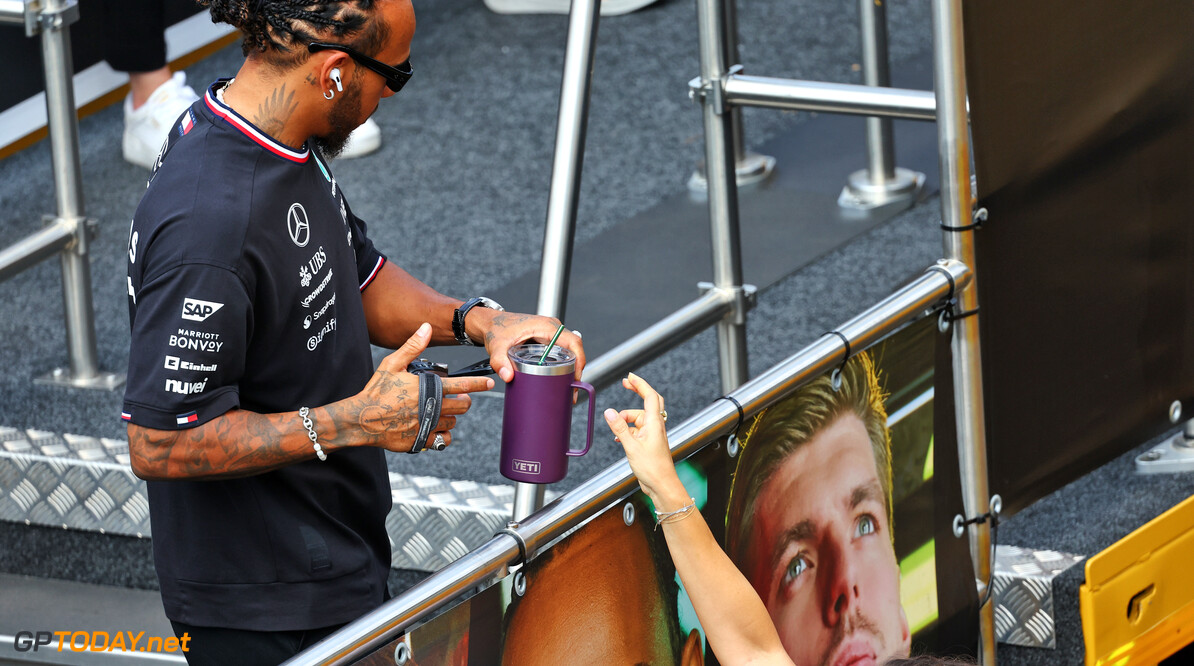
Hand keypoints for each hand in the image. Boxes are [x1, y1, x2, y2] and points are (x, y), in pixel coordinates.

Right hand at [354, 323, 493, 451]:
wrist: (361, 419)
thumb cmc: (376, 390)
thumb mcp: (392, 364)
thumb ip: (413, 347)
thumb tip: (426, 327)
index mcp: (428, 388)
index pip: (461, 385)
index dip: (478, 384)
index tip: (490, 383)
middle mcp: (431, 408)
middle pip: (462, 406)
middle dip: (464, 401)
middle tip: (459, 399)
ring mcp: (427, 426)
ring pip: (453, 422)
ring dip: (451, 416)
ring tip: (440, 411)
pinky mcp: (421, 441)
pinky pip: (443, 440)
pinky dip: (443, 435)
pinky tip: (436, 428)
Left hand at [474, 311, 585, 382]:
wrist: (491, 323)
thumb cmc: (497, 329)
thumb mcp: (497, 347)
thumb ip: (500, 362)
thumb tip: (508, 376)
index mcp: (546, 326)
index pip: (573, 342)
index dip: (580, 360)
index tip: (576, 378)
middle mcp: (552, 329)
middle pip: (574, 350)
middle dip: (577, 371)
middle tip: (571, 391)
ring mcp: (551, 334)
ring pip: (570, 352)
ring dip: (572, 370)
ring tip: (567, 389)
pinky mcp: (547, 340)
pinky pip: (562, 352)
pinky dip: (565, 366)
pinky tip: (561, 379)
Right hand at [604, 372, 682, 501]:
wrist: (662, 485)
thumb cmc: (653, 468)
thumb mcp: (631, 447)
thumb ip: (619, 428)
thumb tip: (609, 412)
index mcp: (655, 423)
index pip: (649, 396)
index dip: (640, 384)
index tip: (630, 377)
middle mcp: (655, 426)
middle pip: (648, 401)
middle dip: (637, 392)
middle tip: (625, 384)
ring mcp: (652, 434)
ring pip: (638, 418)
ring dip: (626, 420)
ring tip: (616, 429)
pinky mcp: (649, 442)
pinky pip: (636, 430)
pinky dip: (627, 430)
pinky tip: (619, 438)